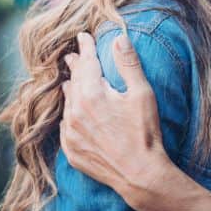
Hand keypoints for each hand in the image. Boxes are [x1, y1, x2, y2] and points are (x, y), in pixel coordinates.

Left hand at [60, 32, 169, 198]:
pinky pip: (66, 126)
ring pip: (67, 103)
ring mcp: (70, 133)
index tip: (83, 36)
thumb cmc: (144, 133)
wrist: (139, 173)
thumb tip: (119, 39)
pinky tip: (74, 114)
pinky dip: (70, 115)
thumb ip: (128, 64)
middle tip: (73, 55)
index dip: (86, 47)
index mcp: (91, 94)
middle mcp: (75, 112)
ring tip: (71, 81)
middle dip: (75, 66)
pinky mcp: (71, 151)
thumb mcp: (142, 94)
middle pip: (73, 81)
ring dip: (71, 89)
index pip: (86, 63)